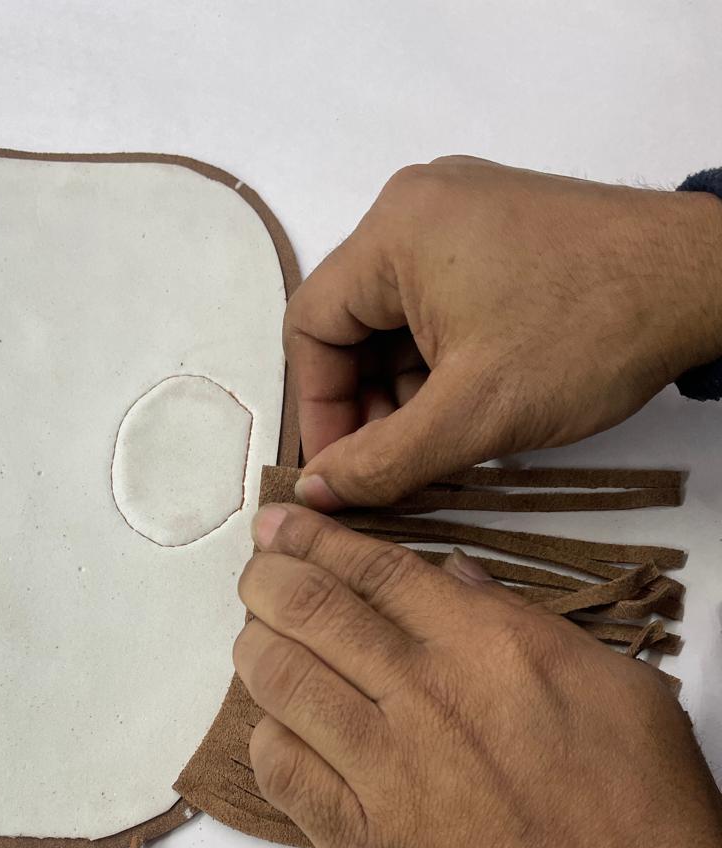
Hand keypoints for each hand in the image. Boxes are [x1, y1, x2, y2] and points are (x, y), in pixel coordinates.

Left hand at [233, 503, 721, 847]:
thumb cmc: (639, 813)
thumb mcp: (614, 685)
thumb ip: (523, 622)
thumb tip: (454, 578)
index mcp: (486, 647)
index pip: (372, 570)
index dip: (312, 539)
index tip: (279, 525)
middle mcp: (425, 697)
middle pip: (310, 611)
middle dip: (266, 579)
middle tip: (255, 574)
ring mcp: (386, 772)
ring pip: (280, 682)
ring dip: (255, 649)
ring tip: (256, 640)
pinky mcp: (362, 845)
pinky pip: (282, 772)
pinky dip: (266, 738)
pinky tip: (278, 730)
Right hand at [285, 156, 721, 509]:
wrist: (703, 283)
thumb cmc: (590, 332)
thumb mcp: (472, 414)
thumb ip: (381, 461)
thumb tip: (316, 492)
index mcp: (394, 230)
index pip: (312, 326)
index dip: (319, 408)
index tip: (339, 470)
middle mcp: (417, 208)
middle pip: (353, 323)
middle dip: (369, 404)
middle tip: (391, 467)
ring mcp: (461, 214)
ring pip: (397, 321)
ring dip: (405, 390)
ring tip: (438, 444)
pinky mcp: (497, 232)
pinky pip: (437, 305)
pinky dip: (439, 361)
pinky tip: (465, 407)